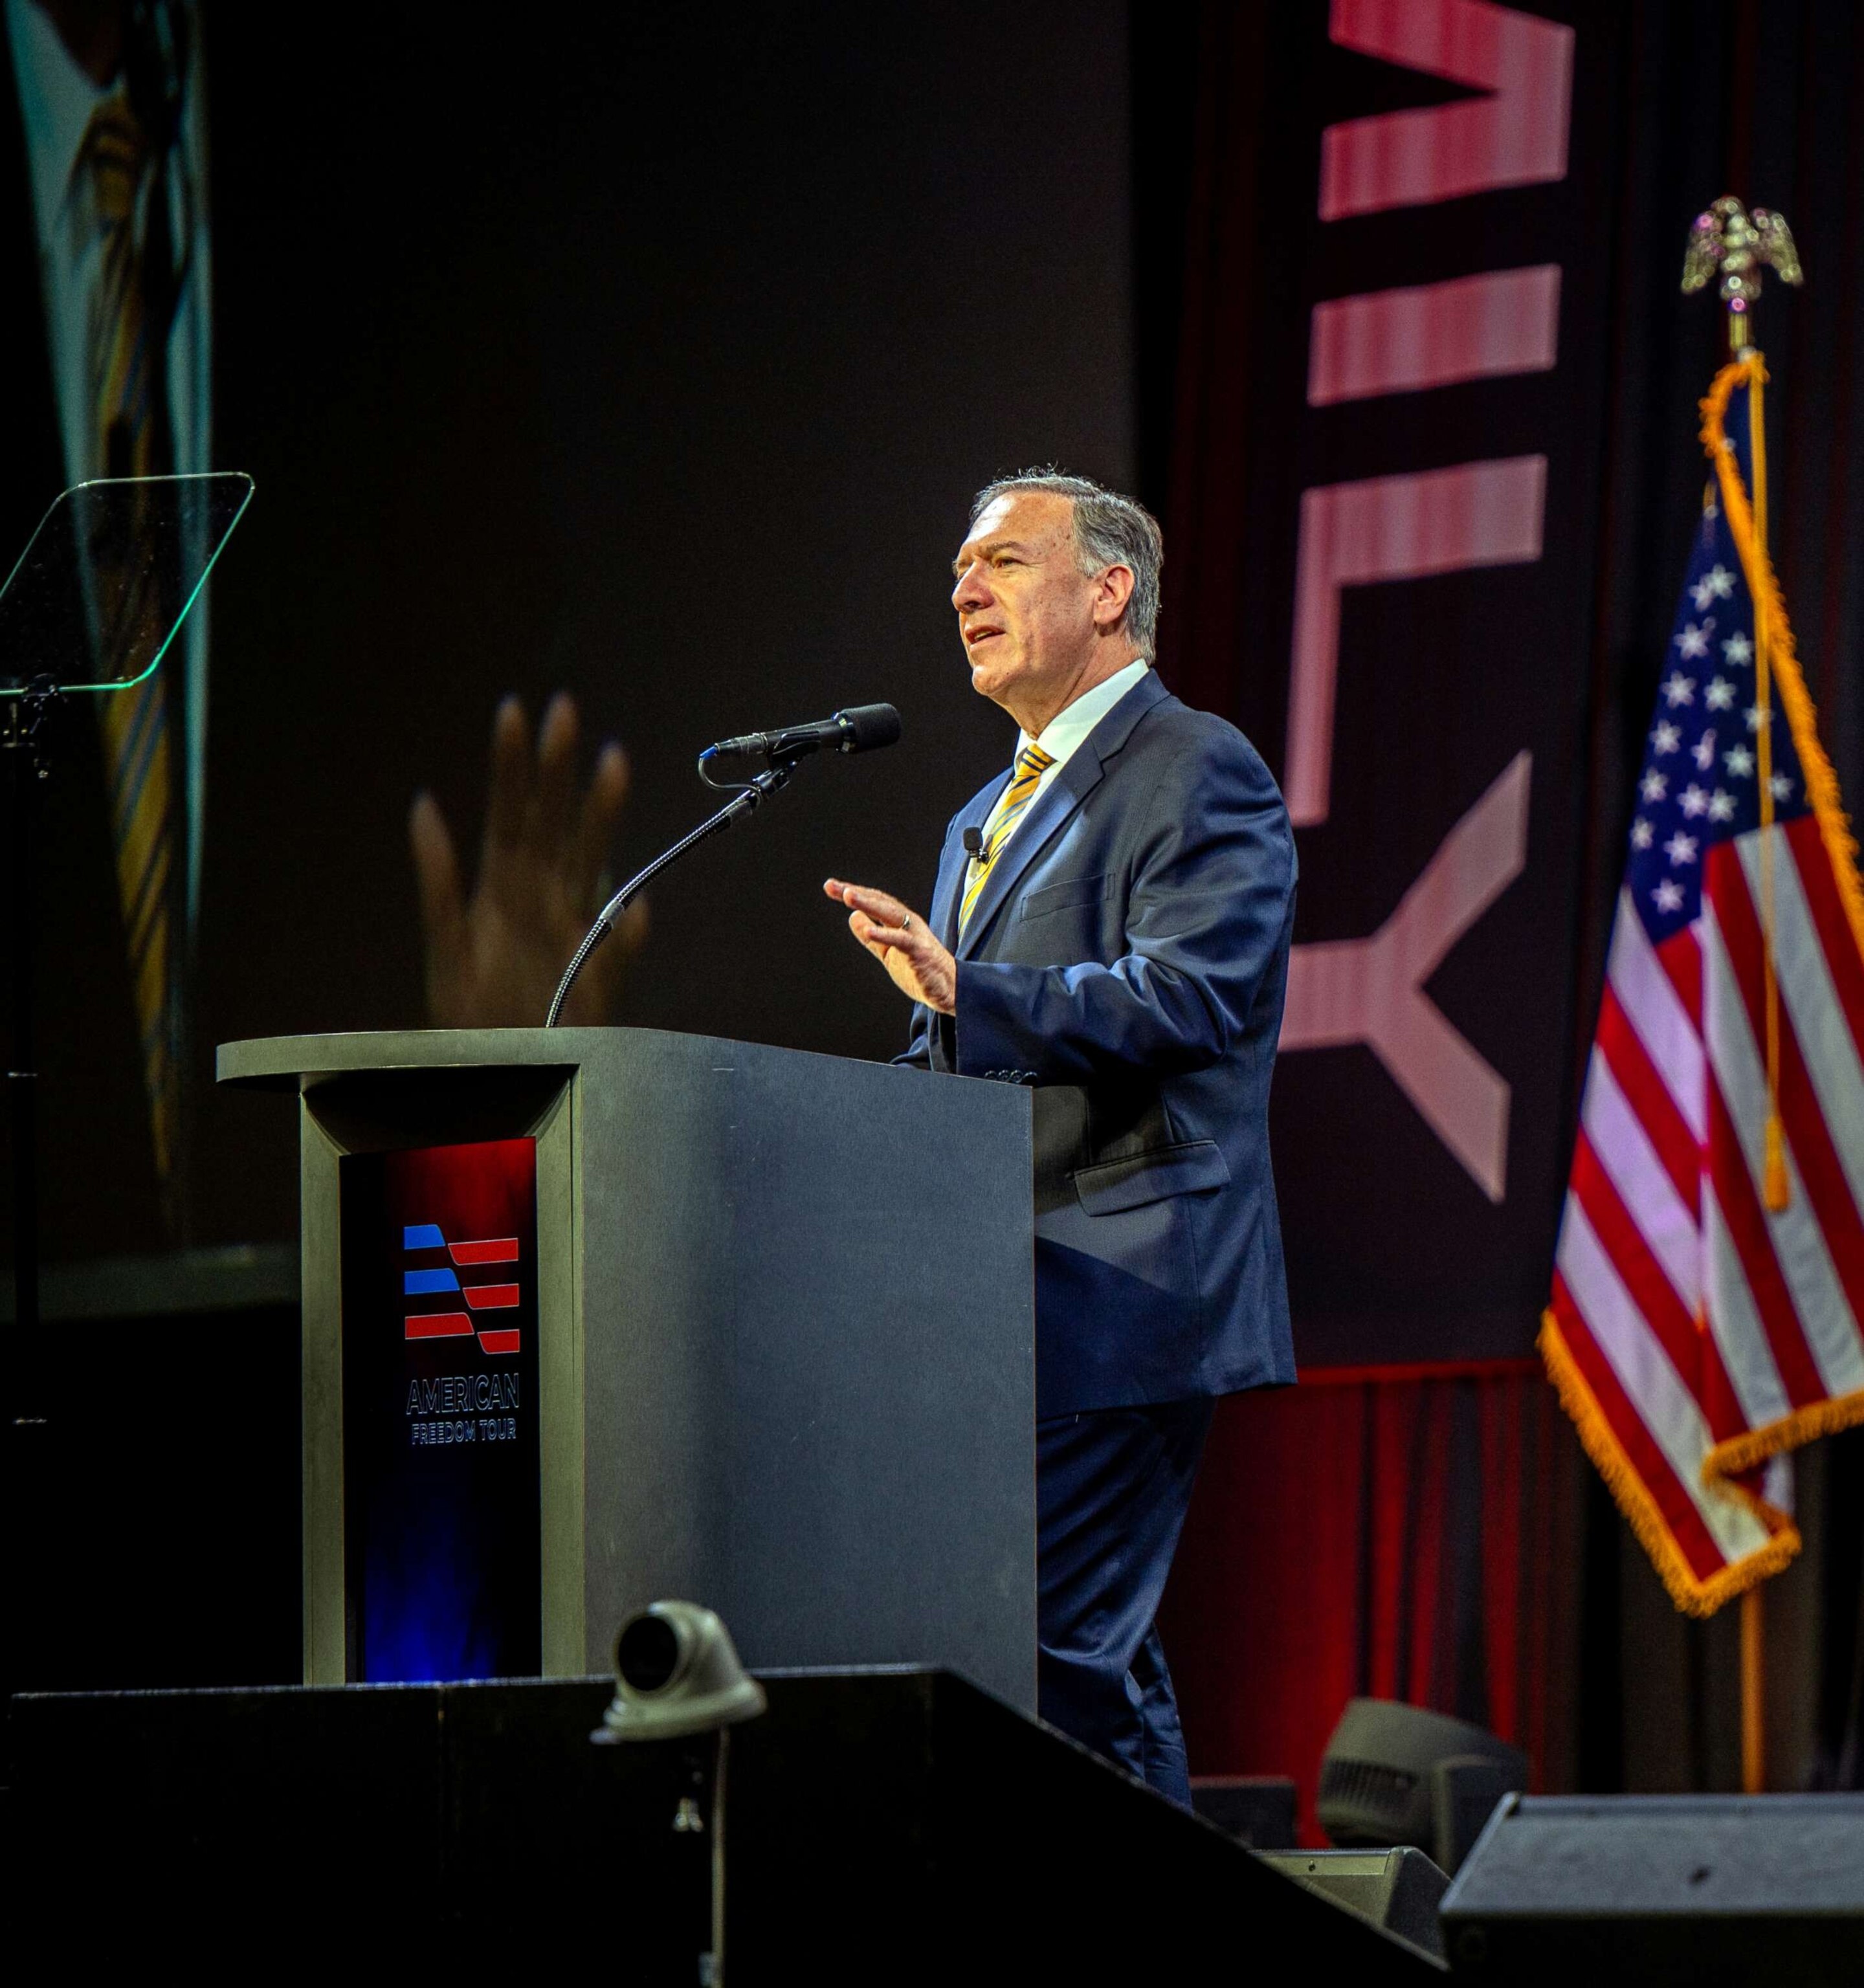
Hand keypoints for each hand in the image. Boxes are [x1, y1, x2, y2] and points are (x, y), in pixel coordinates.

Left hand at [411, 693, 647, 1027]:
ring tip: (612, 761)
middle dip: (558, 768)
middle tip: (565, 708)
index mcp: (501, 890)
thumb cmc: (467, 1018)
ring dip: (599, 815)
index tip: (516, 711)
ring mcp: (573, 932)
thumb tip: (424, 805)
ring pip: (590, 863)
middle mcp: (542, 900)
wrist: (495, 1076)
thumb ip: (438, 881)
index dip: (513, 766)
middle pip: (553, 824)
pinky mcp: (598, 978)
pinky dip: (627, 935)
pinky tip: (636, 908)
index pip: (509, 815)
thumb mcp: (442, 948)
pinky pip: (616, 952)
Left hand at [824, 878, 955, 1014]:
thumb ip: (871, 937)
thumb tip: (852, 917)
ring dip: (868, 903)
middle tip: (833, 886)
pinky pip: (901, 940)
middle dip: (856, 893)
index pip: (874, 902)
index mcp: (900, 922)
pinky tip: (869, 930)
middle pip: (879, 902)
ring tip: (848, 895)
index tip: (831, 887)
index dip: (853, 893)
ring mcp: (914, 936)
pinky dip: (885, 934)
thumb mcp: (888, 953)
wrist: (949, 989)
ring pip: (890, 913)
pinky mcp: (920, 951)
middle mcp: (908, 923)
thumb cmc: (920, 969)